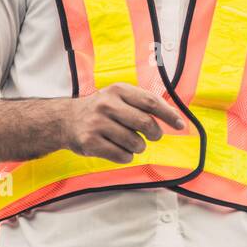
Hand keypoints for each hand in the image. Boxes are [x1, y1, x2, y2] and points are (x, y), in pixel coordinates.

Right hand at [61, 82, 185, 163]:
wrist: (66, 120)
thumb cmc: (101, 110)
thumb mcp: (119, 97)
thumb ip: (144, 103)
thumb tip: (174, 116)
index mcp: (118, 90)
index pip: (150, 102)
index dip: (169, 115)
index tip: (181, 125)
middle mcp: (107, 104)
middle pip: (145, 123)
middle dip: (155, 134)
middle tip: (153, 136)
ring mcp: (97, 124)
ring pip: (135, 143)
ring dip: (138, 147)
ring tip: (130, 142)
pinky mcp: (90, 142)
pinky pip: (122, 156)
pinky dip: (126, 156)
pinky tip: (119, 149)